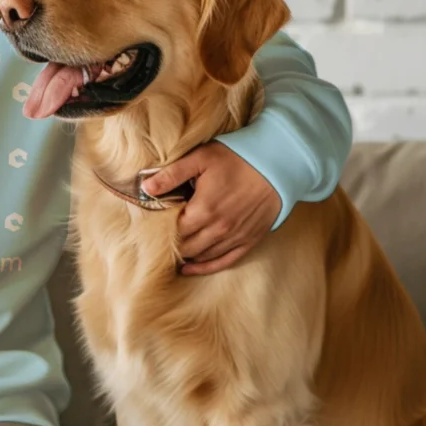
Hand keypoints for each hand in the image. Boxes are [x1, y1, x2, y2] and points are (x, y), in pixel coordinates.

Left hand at [142, 142, 280, 275]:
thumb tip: (145, 187)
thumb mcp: (200, 158)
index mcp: (203, 210)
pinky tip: (191, 267)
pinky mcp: (249, 240)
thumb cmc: (238, 157)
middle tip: (161, 237)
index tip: (154, 224)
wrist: (280, 162)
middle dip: (172, 243)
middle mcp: (219, 230)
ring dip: (186, 254)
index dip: (161, 229)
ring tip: (173, 250)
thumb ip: (171, 174)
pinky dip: (206, 267)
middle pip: (185, 247)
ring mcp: (235, 237)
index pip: (172, 231)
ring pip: (202, 256)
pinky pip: (224, 261)